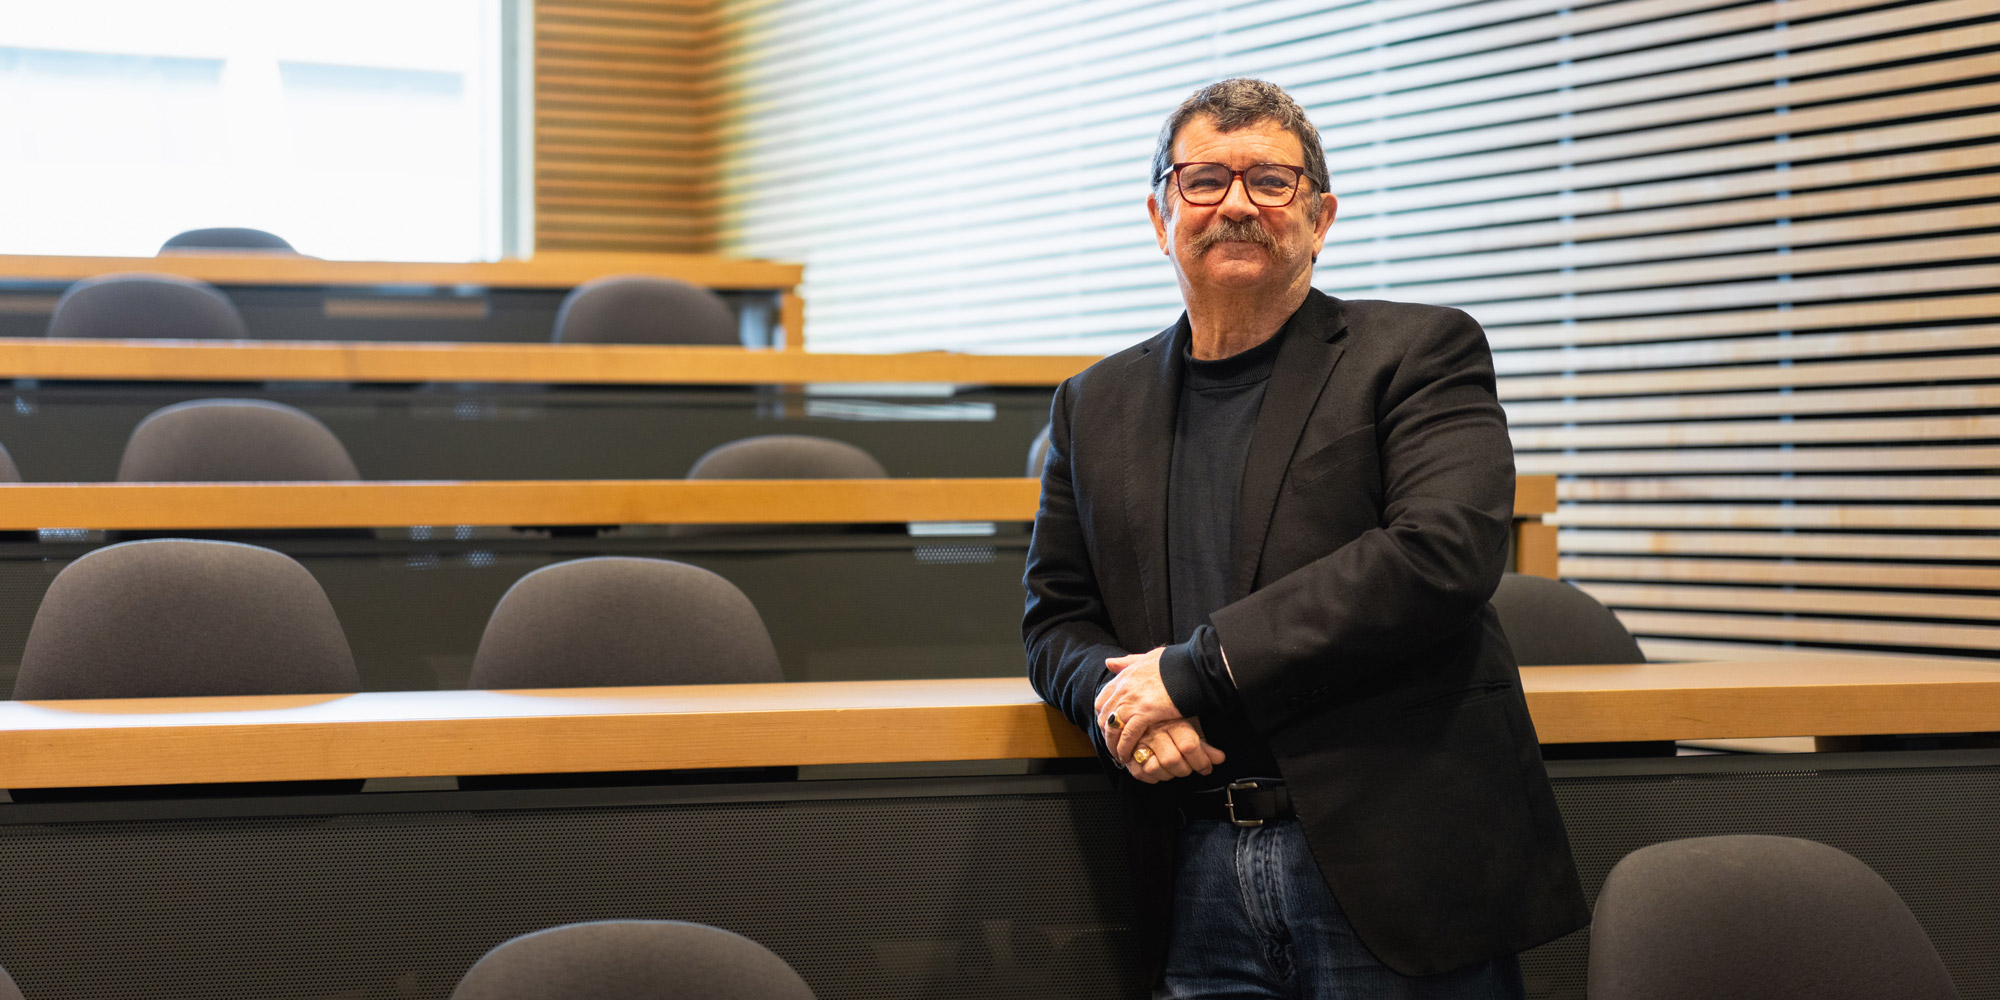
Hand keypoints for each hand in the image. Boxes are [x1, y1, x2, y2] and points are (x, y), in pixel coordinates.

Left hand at [1094, 646, 1182, 763]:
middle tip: (1114, 745)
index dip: (1103, 716)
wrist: (1194, 667)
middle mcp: (1124, 688)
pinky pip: (1128, 735)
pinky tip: (1128, 756)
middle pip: (1104, 716)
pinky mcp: (1145, 712)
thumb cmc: (1176, 662)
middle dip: (1107, 733)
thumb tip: (1109, 662)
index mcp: (1124, 676)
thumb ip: (1128, 661)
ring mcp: (1133, 700)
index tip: (1110, 727)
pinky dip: (1125, 748)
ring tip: (1119, 756)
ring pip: (1113, 728)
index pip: (1102, 700)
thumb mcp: (1148, 657)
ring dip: (1113, 745)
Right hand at [1123, 717, 1225, 783]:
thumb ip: (1204, 744)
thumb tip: (1219, 759)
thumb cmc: (1169, 715)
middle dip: (1185, 770)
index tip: (1206, 767)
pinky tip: (1160, 772)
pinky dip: (1152, 777)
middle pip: (1172, 760)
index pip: (1189, 746)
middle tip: (1190, 768)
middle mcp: (1153, 730)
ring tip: (1175, 770)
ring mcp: (1138, 741)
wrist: (1140, 702)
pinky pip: (1139, 772)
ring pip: (1154, 768)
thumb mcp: (1190, 723)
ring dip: (1168, 775)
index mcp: (1170, 721)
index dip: (1201, 761)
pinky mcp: (1127, 751)